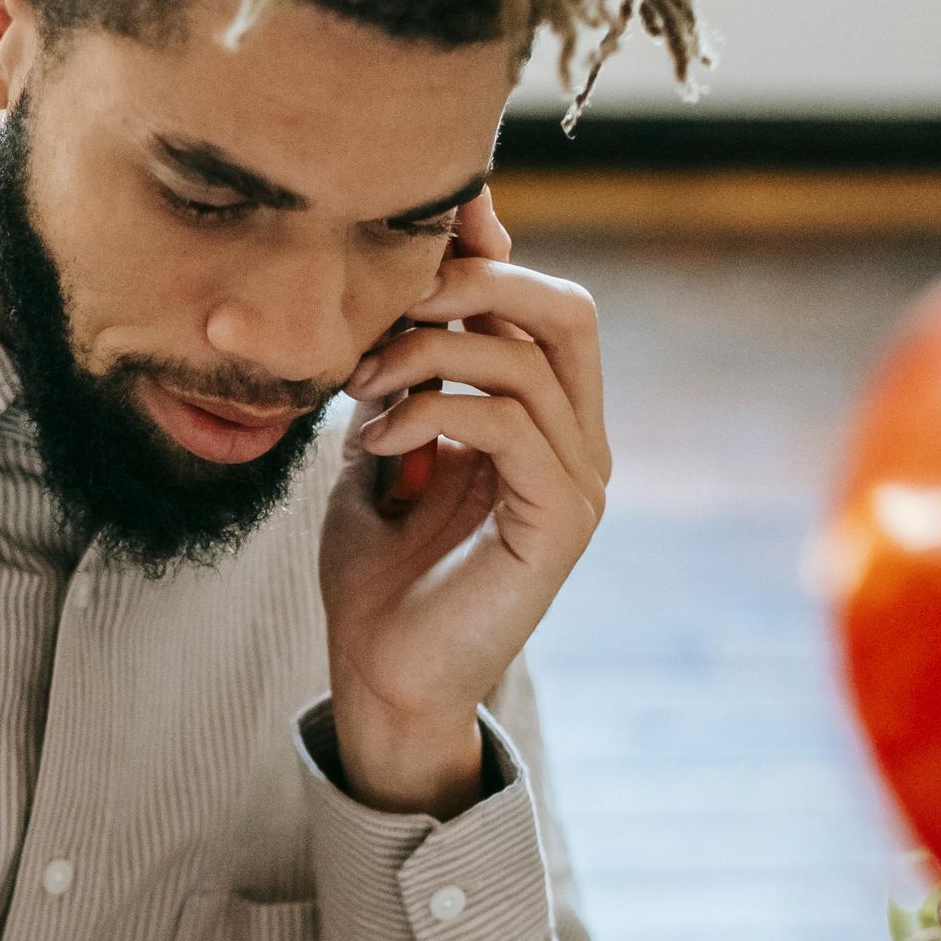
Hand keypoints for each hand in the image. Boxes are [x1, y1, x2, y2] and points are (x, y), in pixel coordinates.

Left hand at [321, 192, 608, 817]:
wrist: (383, 680)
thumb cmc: (378, 576)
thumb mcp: (382, 451)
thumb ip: (402, 380)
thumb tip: (394, 298)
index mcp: (546, 421)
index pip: (544, 304)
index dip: (484, 260)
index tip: (398, 262)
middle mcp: (580, 445)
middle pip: (568, 310)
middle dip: (475, 283)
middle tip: (393, 300)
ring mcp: (579, 483)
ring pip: (527, 361)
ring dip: (427, 355)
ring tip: (360, 387)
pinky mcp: (559, 523)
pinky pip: (512, 425)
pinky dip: (435, 410)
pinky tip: (378, 436)